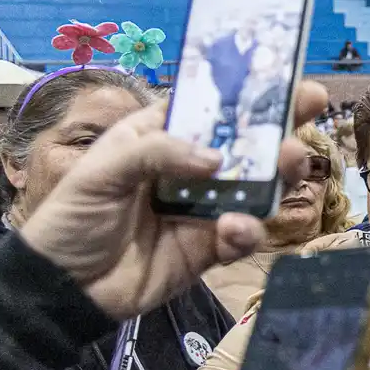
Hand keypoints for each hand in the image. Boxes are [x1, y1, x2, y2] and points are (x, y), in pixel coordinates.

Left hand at [18, 82, 326, 319]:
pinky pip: (241, 236)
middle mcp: (188, 168)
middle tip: (306, 120)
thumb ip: (157, 153)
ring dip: (277, 176)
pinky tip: (235, 229)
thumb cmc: (73, 217)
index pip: (210, 107)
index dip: (246, 92)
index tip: (287, 81)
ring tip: (289, 166)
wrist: (63, 289)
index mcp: (160, 136)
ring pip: (256, 188)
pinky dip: (246, 232)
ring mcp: (204, 209)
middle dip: (278, 131)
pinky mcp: (210, 249)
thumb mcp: (101, 170)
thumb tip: (217, 159)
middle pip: (244, 145)